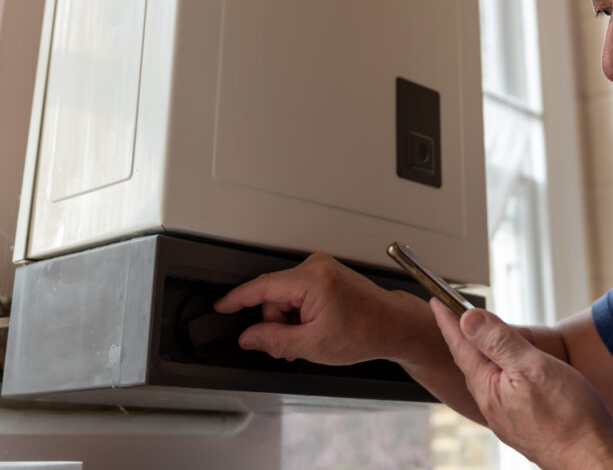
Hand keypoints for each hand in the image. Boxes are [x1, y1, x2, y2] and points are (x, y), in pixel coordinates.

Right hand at [214, 252, 418, 364]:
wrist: (392, 325)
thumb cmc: (365, 332)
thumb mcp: (313, 345)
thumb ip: (274, 340)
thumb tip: (248, 337)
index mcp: (312, 279)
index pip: (262, 286)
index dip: (237, 299)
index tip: (220, 307)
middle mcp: (316, 266)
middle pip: (273, 296)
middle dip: (277, 323)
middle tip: (295, 345)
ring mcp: (322, 267)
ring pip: (284, 297)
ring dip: (290, 320)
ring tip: (311, 337)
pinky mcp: (325, 273)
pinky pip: (297, 293)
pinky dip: (300, 312)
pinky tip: (314, 327)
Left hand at [431, 300, 612, 469]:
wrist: (593, 461)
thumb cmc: (569, 416)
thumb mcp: (532, 367)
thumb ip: (498, 342)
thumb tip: (467, 320)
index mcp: (489, 389)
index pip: (462, 347)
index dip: (449, 321)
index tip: (435, 301)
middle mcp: (493, 407)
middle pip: (474, 362)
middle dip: (470, 335)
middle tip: (466, 311)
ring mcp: (509, 419)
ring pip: (492, 376)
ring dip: (493, 352)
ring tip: (505, 335)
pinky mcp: (526, 426)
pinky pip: (507, 390)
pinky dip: (508, 370)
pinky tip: (524, 369)